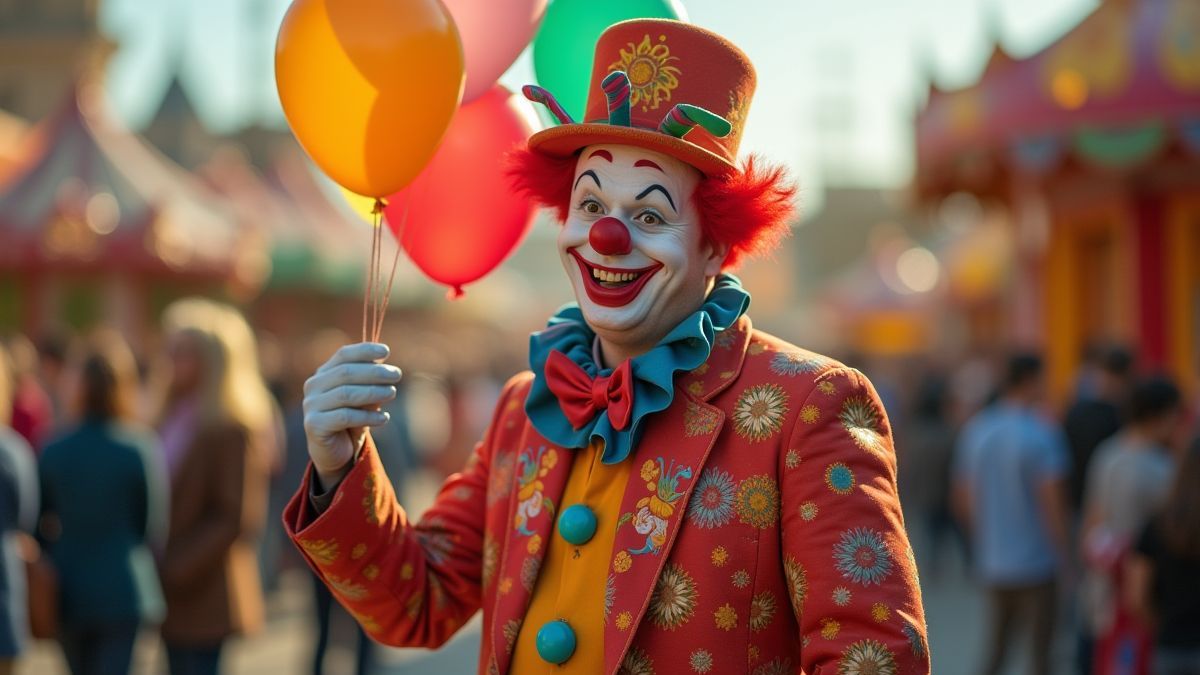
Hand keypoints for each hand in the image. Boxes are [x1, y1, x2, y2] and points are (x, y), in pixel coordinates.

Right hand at [302, 342, 401, 488]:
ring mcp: (311, 405)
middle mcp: (313, 386)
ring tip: (393, 393)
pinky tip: (384, 418)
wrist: (336, 451)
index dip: (364, 351)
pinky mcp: (314, 424)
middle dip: (374, 372)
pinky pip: (344, 417)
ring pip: (345, 394)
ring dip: (373, 392)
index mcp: (324, 373)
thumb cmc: (353, 419)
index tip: (386, 351)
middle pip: (345, 373)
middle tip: (396, 375)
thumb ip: (371, 383)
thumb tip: (385, 367)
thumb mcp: (365, 399)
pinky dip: (367, 416)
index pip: (343, 355)